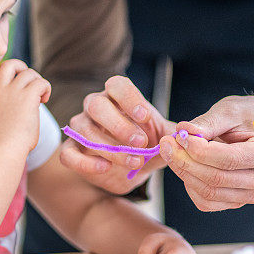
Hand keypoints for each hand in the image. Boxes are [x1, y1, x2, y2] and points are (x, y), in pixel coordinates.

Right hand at [0, 59, 50, 150]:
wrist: (6, 149)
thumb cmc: (5, 143)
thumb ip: (5, 108)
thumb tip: (22, 106)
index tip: (6, 85)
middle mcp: (1, 91)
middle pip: (8, 64)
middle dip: (21, 67)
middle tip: (29, 82)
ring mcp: (13, 92)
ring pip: (29, 72)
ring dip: (38, 81)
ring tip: (40, 96)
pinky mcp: (28, 96)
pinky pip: (41, 82)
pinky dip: (46, 88)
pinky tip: (44, 100)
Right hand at [59, 76, 174, 194]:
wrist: (133, 166)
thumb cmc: (148, 143)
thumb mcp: (164, 137)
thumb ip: (174, 134)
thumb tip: (185, 133)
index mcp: (116, 95)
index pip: (116, 85)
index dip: (129, 98)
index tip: (145, 116)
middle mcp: (94, 106)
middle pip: (96, 104)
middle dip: (119, 124)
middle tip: (141, 143)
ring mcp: (80, 127)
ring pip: (85, 130)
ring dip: (110, 147)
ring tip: (135, 162)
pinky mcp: (71, 150)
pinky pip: (68, 153)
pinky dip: (85, 162)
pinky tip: (105, 168)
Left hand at [159, 95, 253, 211]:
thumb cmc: (249, 116)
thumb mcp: (231, 110)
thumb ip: (208, 122)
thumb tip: (183, 130)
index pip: (227, 160)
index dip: (198, 150)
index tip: (179, 135)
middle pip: (215, 179)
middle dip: (184, 160)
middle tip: (165, 143)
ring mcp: (251, 195)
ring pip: (208, 193)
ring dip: (183, 172)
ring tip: (170, 151)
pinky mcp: (237, 202)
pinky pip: (206, 202)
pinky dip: (190, 185)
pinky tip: (185, 166)